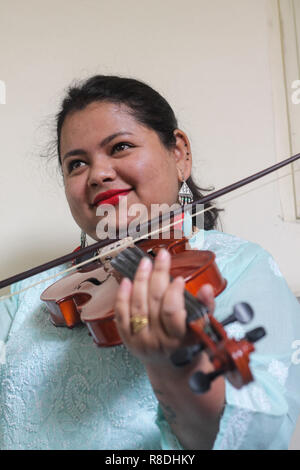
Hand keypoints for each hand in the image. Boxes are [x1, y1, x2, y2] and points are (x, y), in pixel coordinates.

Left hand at [114, 248, 214, 366]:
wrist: (170, 365)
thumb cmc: (188, 342)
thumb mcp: (202, 326)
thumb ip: (206, 306)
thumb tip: (206, 288)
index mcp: (178, 339)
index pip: (171, 311)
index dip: (174, 292)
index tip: (178, 279)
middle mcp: (157, 341)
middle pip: (154, 302)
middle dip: (158, 275)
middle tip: (162, 256)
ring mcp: (140, 340)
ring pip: (137, 305)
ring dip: (140, 280)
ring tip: (145, 263)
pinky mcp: (127, 339)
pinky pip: (121, 315)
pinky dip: (122, 296)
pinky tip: (127, 280)